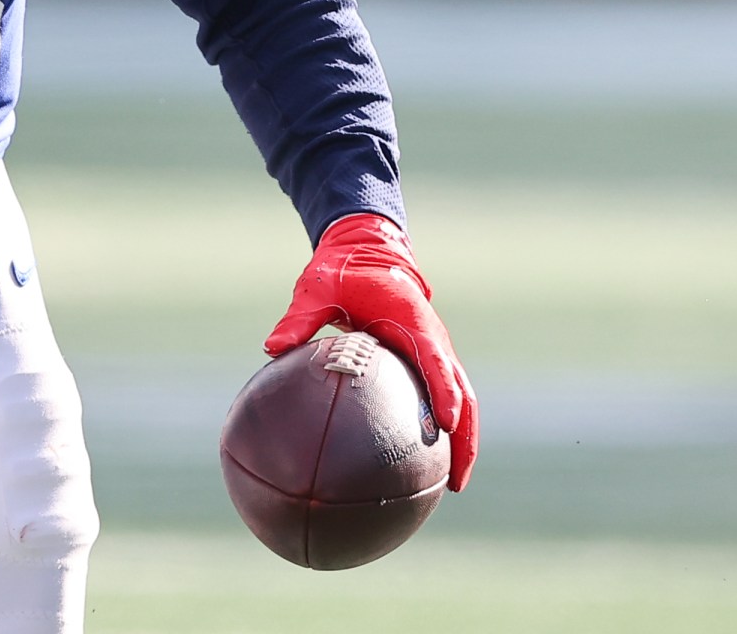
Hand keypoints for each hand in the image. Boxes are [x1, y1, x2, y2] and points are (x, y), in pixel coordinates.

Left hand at [264, 212, 478, 490]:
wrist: (369, 250)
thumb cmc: (342, 270)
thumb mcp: (317, 288)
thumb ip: (299, 317)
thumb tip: (271, 347)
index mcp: (413, 320)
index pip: (436, 360)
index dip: (444, 392)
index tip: (446, 424)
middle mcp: (433, 339)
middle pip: (463, 393)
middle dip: (465, 437)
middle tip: (456, 481)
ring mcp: (434, 351)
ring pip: (460, 400)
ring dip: (461, 440)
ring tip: (450, 486)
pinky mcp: (426, 360)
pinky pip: (441, 396)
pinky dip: (442, 427)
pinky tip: (421, 462)